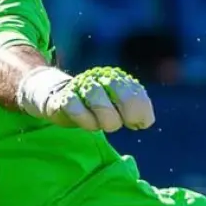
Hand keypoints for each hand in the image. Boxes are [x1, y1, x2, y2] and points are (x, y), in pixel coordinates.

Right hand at [19, 65, 154, 132]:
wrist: (60, 98)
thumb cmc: (96, 106)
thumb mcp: (117, 107)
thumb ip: (133, 111)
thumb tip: (145, 122)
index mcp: (116, 79)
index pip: (134, 90)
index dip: (142, 109)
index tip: (142, 124)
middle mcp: (98, 79)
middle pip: (117, 87)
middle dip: (127, 109)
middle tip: (128, 124)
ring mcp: (79, 87)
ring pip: (96, 97)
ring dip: (107, 118)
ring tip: (107, 126)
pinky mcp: (62, 99)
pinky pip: (74, 107)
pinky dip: (86, 119)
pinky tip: (91, 124)